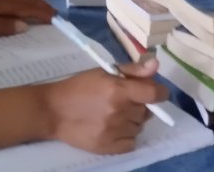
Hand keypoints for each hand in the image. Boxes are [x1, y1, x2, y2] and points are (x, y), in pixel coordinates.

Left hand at [0, 0, 56, 37]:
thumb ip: (2, 27)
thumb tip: (25, 25)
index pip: (26, 6)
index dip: (41, 12)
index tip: (56, 19)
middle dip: (40, 5)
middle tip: (54, 14)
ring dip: (31, 1)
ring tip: (41, 8)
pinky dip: (20, 0)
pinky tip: (17, 5)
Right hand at [37, 60, 168, 153]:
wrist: (53, 111)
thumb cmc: (80, 87)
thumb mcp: (105, 72)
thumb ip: (133, 70)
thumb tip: (156, 65)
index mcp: (119, 90)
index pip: (155, 94)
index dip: (160, 92)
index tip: (155, 92)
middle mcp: (119, 112)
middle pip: (147, 111)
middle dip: (139, 105)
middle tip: (122, 101)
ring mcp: (114, 131)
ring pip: (139, 127)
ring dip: (132, 121)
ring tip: (114, 115)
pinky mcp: (108, 147)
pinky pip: (131, 143)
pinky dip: (126, 136)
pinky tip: (113, 128)